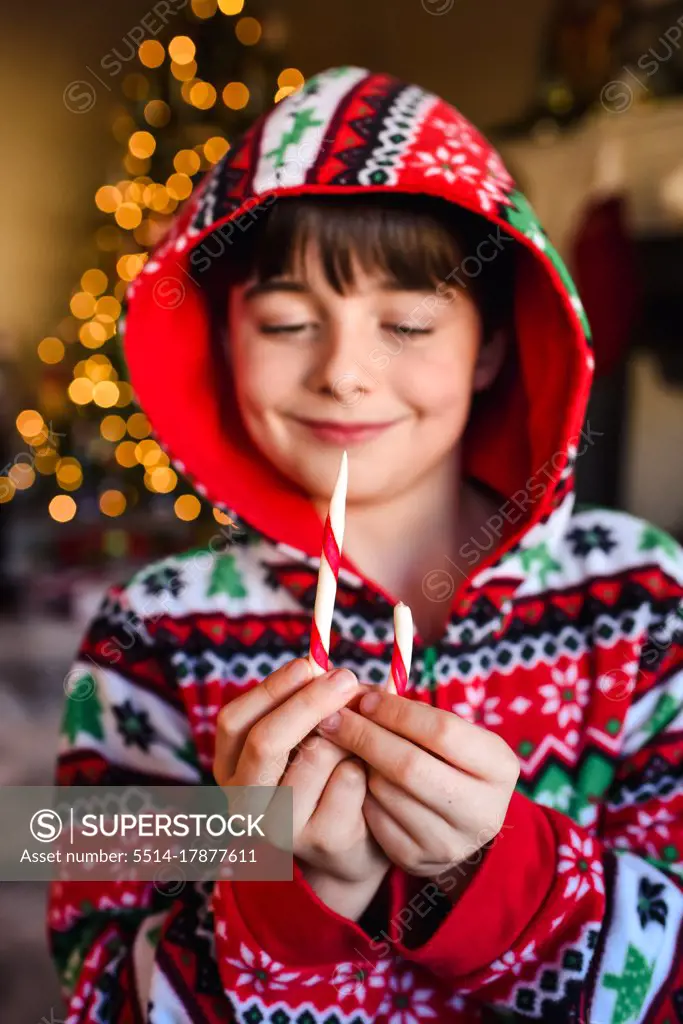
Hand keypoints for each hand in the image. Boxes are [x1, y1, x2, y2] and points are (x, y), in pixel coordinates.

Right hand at [213, 657, 389, 917]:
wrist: (352, 844)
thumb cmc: (325, 774)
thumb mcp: (303, 738)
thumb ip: (304, 706)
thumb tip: (324, 667)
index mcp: (230, 769)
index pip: (233, 721)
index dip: (270, 689)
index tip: (307, 663)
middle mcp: (245, 802)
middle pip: (266, 741)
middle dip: (310, 701)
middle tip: (347, 677)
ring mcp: (281, 827)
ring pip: (315, 755)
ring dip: (348, 733)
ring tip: (361, 731)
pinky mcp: (323, 840)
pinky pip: (350, 779)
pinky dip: (366, 763)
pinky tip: (370, 767)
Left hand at [315, 688, 519, 891]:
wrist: (457, 820)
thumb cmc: (448, 759)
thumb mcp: (450, 733)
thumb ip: (413, 714)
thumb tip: (359, 697)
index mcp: (500, 767)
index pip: (442, 731)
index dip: (397, 712)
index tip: (365, 699)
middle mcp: (483, 810)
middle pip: (410, 766)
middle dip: (365, 736)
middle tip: (334, 718)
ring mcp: (451, 842)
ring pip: (386, 792)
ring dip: (360, 764)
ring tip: (350, 747)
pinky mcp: (419, 860)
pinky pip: (375, 818)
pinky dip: (361, 793)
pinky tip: (359, 778)